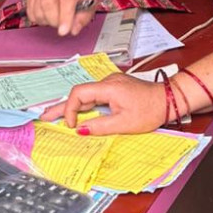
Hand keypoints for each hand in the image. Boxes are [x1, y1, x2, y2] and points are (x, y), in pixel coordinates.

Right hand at [25, 0, 96, 36]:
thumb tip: (73, 30)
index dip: (64, 17)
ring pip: (37, 9)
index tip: (64, 31)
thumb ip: (84, 16)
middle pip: (48, 4)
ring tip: (56, 18)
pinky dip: (38, 19)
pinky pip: (30, 11)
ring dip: (47, 21)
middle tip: (63, 24)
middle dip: (54, 21)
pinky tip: (47, 16)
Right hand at [40, 72, 166, 134]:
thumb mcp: (124, 124)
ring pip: (86, 95)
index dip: (70, 109)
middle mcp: (107, 82)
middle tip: (44, 117)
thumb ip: (100, 126)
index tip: (71, 125)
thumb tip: (80, 130)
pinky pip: (95, 96)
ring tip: (55, 117)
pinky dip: (84, 105)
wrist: (168, 99)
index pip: (79, 94)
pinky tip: (77, 114)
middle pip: (79, 93)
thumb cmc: (150, 110)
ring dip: (72, 107)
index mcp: (108, 87)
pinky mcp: (115, 89)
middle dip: (62, 107)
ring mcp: (111, 84)